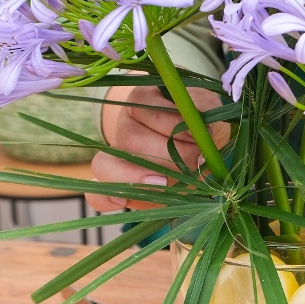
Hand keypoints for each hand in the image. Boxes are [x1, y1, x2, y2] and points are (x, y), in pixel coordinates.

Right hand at [86, 83, 227, 211]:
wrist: (202, 149)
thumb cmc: (204, 126)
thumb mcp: (208, 109)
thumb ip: (203, 107)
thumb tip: (197, 121)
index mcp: (141, 101)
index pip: (142, 106)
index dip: (172, 124)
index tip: (199, 135)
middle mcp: (124, 127)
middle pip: (130, 140)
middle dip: (169, 155)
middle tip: (197, 161)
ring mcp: (117, 159)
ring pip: (108, 165)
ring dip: (144, 178)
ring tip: (172, 181)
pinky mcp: (121, 188)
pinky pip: (96, 196)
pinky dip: (105, 199)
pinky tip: (123, 202)